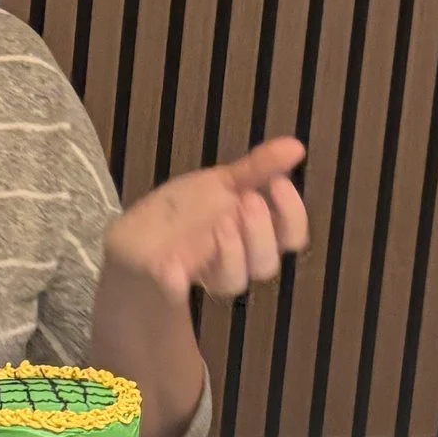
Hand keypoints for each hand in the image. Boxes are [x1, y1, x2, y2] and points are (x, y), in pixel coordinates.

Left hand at [102, 137, 308, 307]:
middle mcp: (238, 260)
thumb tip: (296, 146)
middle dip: (261, 233)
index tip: (278, 183)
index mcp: (255, 234)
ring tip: (220, 223)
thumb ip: (257, 168)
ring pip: (233, 281)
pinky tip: (172, 266)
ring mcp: (205, 273)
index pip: (292, 236)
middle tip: (248, 201)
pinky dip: (176, 281)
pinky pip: (177, 290)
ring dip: (231, 252)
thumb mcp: (221, 182)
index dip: (292, 214)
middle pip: (266, 264)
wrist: (141, 230)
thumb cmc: (190, 207)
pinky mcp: (170, 281)